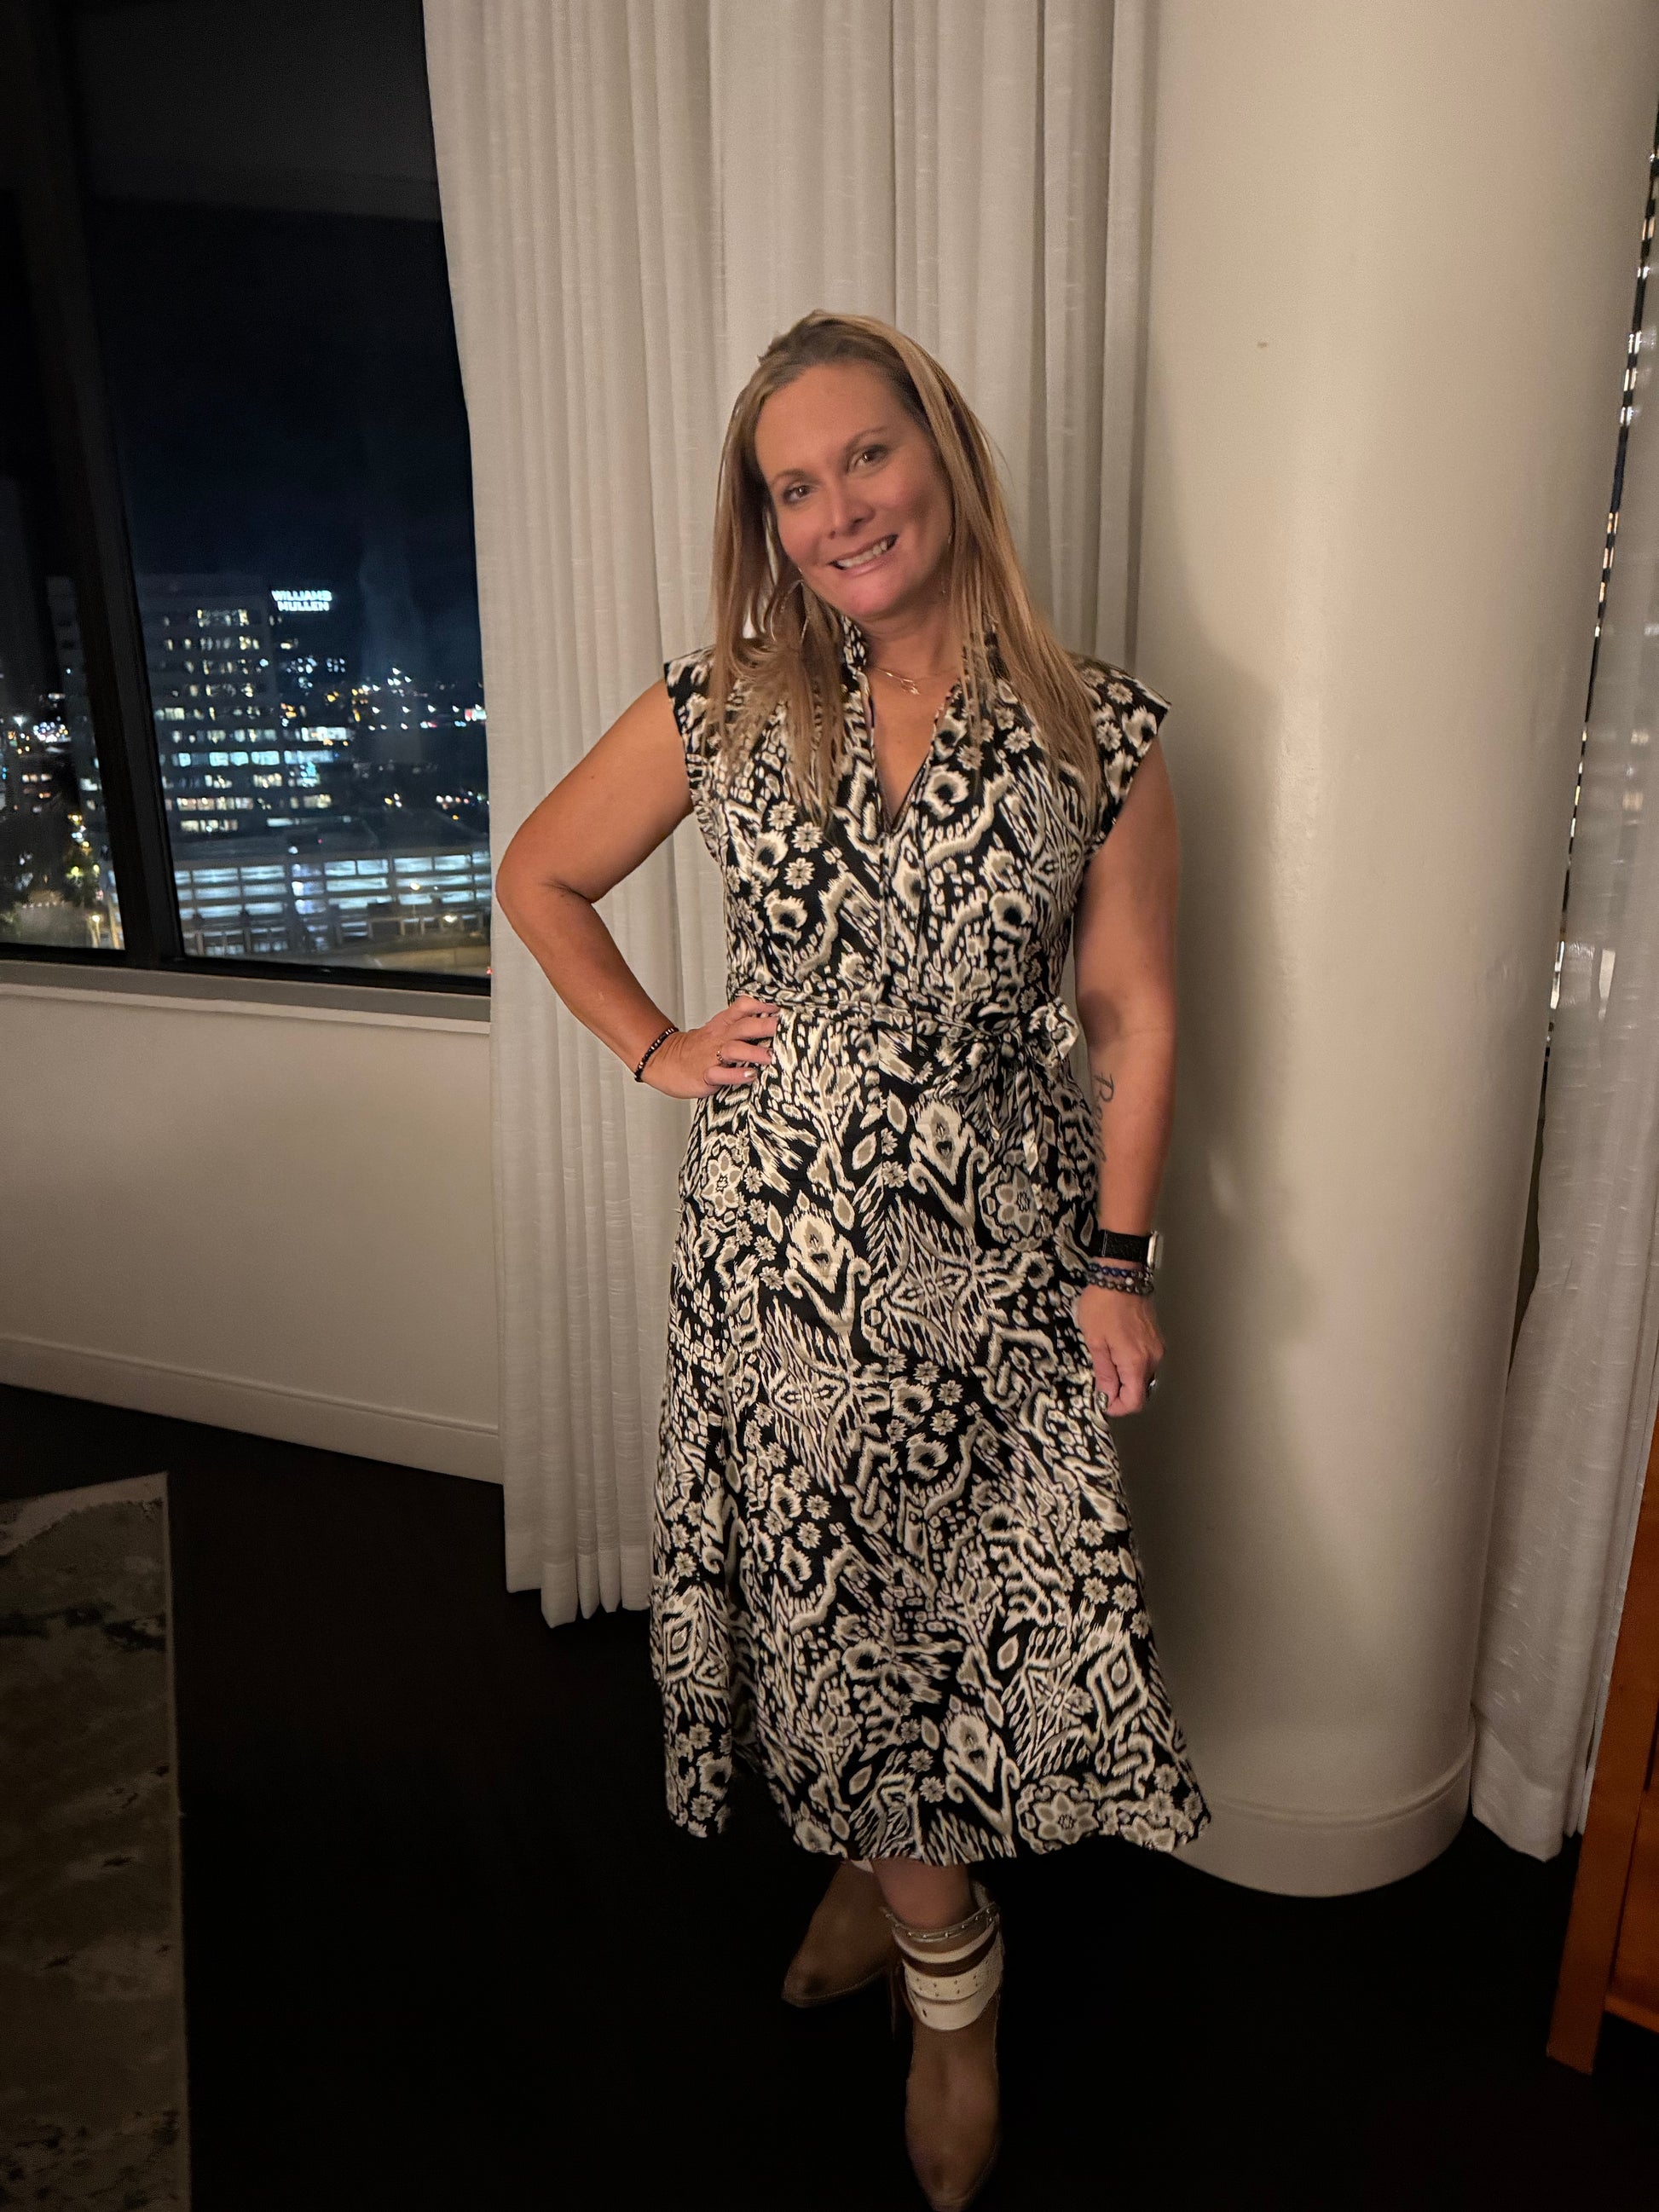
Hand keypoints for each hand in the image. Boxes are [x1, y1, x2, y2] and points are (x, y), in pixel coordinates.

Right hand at [641, 994, 777, 1097]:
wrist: (663, 1060)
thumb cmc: (695, 1048)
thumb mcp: (717, 1029)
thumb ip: (740, 1024)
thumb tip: (769, 1019)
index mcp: (723, 1024)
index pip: (742, 1007)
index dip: (761, 1006)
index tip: (779, 1010)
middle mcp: (720, 1037)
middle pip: (745, 1026)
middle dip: (766, 1026)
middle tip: (785, 1029)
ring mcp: (712, 1056)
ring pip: (735, 1049)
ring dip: (754, 1051)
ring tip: (771, 1056)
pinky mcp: (706, 1074)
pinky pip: (722, 1074)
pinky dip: (736, 1075)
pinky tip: (750, 1075)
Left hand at [1073, 1284, 1162, 1414]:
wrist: (1120, 1276)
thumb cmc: (1104, 1304)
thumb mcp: (1095, 1341)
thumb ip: (1104, 1372)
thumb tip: (1106, 1394)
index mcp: (1136, 1361)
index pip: (1135, 1401)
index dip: (1117, 1407)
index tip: (1103, 1402)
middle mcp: (1152, 1357)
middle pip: (1140, 1390)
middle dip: (1120, 1393)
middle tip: (1100, 1383)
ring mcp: (1156, 1347)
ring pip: (1143, 1377)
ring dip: (1125, 1378)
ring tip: (1106, 1363)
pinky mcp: (1156, 1339)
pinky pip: (1145, 1362)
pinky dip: (1131, 1365)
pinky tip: (1116, 1352)